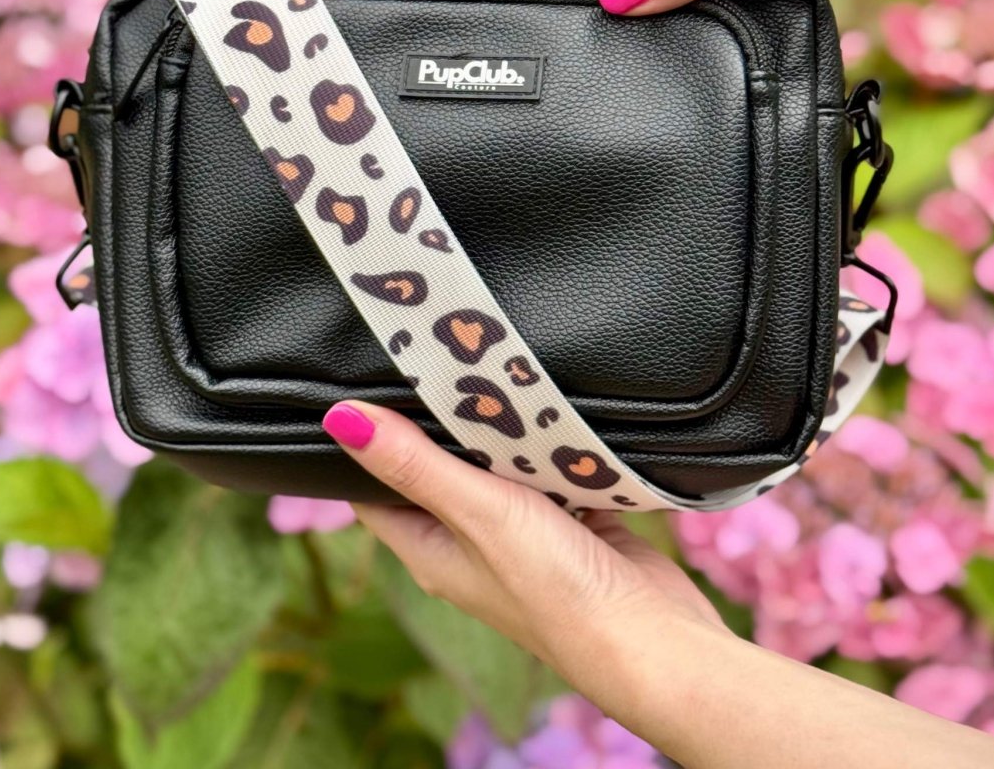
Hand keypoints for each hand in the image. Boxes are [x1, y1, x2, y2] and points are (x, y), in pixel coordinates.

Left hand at [319, 401, 725, 716]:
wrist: (654, 639)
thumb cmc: (557, 590)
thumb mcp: (478, 513)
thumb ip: (415, 464)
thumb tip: (339, 419)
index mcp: (428, 549)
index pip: (373, 488)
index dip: (362, 440)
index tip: (362, 381)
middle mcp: (466, 543)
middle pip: (434, 468)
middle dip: (434, 418)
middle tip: (431, 355)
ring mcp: (518, 534)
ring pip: (492, 464)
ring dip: (493, 427)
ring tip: (486, 363)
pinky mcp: (566, 522)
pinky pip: (544, 469)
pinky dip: (544, 440)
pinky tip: (547, 402)